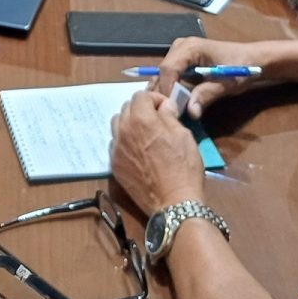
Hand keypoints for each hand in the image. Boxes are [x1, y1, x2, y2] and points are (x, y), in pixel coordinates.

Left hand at [111, 89, 204, 215]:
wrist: (173, 202)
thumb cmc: (183, 167)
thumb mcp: (184, 136)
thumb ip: (169, 116)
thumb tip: (164, 106)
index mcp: (141, 119)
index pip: (140, 96)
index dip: (155, 99)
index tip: (166, 109)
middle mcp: (123, 130)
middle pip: (126, 107)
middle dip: (141, 109)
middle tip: (157, 120)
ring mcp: (116, 148)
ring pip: (117, 124)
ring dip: (129, 123)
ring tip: (145, 134)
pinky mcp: (114, 165)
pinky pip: (115, 144)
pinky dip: (125, 141)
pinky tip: (138, 151)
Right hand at [152, 37, 279, 119]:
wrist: (252, 59)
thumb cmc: (242, 68)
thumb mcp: (226, 83)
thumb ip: (206, 95)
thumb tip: (190, 112)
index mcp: (190, 47)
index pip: (168, 68)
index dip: (166, 89)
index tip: (170, 109)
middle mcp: (180, 46)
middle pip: (162, 71)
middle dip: (164, 93)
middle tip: (168, 113)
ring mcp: (179, 52)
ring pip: (163, 74)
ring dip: (165, 92)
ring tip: (169, 110)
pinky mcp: (181, 60)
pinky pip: (169, 75)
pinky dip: (170, 89)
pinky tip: (173, 103)